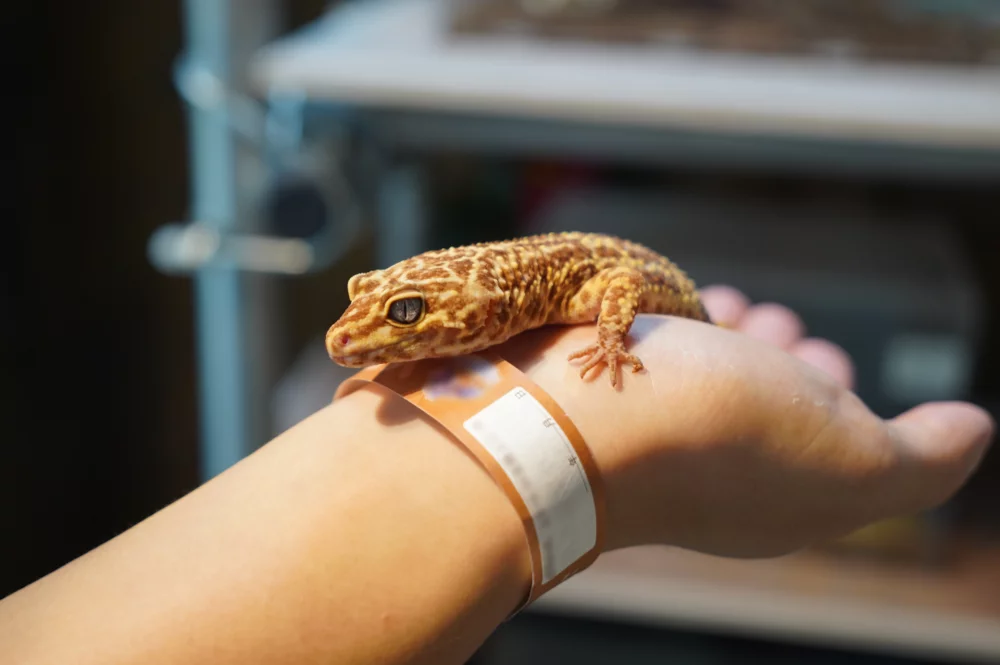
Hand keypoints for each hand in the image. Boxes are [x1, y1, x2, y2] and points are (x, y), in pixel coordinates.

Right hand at [496, 287, 994, 557]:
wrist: (568, 417)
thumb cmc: (715, 435)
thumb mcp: (854, 459)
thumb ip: (923, 457)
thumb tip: (974, 431)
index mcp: (778, 498)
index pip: (825, 453)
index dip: (846, 406)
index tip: (833, 368)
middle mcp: (715, 468)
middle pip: (768, 409)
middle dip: (788, 361)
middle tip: (783, 330)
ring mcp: (656, 429)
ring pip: (713, 375)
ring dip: (738, 335)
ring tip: (734, 309)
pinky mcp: (610, 388)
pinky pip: (661, 350)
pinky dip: (684, 322)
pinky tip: (688, 304)